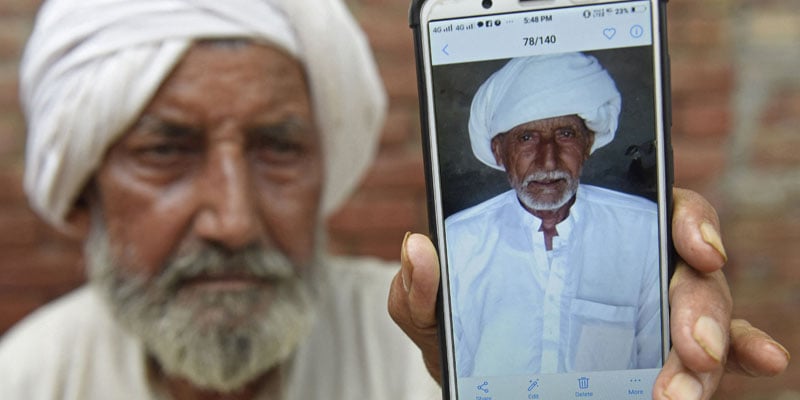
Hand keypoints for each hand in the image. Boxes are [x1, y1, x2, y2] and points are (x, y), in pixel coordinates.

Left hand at [387, 188, 789, 396]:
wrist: (478, 386)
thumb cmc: (464, 339)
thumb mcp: (435, 317)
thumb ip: (420, 290)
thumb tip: (418, 247)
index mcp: (580, 238)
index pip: (649, 205)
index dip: (684, 217)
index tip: (693, 246)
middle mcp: (625, 266)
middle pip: (688, 264)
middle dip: (702, 304)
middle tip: (691, 349)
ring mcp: (648, 311)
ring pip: (707, 311)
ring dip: (713, 346)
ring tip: (687, 388)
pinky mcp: (662, 357)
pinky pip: (718, 350)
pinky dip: (744, 353)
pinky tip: (761, 363)